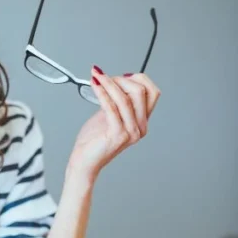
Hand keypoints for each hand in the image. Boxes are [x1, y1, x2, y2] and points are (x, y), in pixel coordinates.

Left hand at [68, 67, 160, 181]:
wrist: (84, 161)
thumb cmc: (94, 140)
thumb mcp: (110, 114)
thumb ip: (118, 100)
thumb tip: (118, 79)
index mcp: (141, 121)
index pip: (152, 92)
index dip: (138, 79)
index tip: (120, 76)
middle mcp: (140, 127)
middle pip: (141, 92)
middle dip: (121, 79)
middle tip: (104, 77)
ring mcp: (131, 132)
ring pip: (125, 98)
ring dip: (109, 83)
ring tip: (97, 77)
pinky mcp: (118, 135)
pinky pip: (111, 107)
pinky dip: (102, 93)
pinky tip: (95, 85)